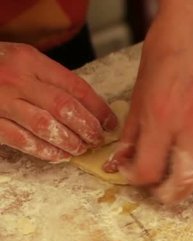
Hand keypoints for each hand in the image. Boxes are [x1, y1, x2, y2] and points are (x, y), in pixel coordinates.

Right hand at [0, 42, 116, 161]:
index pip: (75, 86)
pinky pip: (23, 140)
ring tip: (81, 149)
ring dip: (69, 142)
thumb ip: (50, 79)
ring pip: (46, 126)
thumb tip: (88, 108)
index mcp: (30, 60)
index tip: (110, 122)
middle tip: (98, 139)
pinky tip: (59, 155)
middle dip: (87, 127)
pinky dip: (45, 151)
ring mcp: (1, 101)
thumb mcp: (23, 60)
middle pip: (64, 107)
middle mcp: (17, 79)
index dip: (97, 108)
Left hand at [105, 0, 192, 203]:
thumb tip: (121, 160)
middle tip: (158, 192)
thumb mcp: (137, 93)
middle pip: (183, 180)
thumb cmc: (166, 52)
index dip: (136, 179)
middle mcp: (191, 125)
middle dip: (167, 193)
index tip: (132, 175)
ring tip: (181, 183)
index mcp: (162, 117)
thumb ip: (131, 133)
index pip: (149, 168)